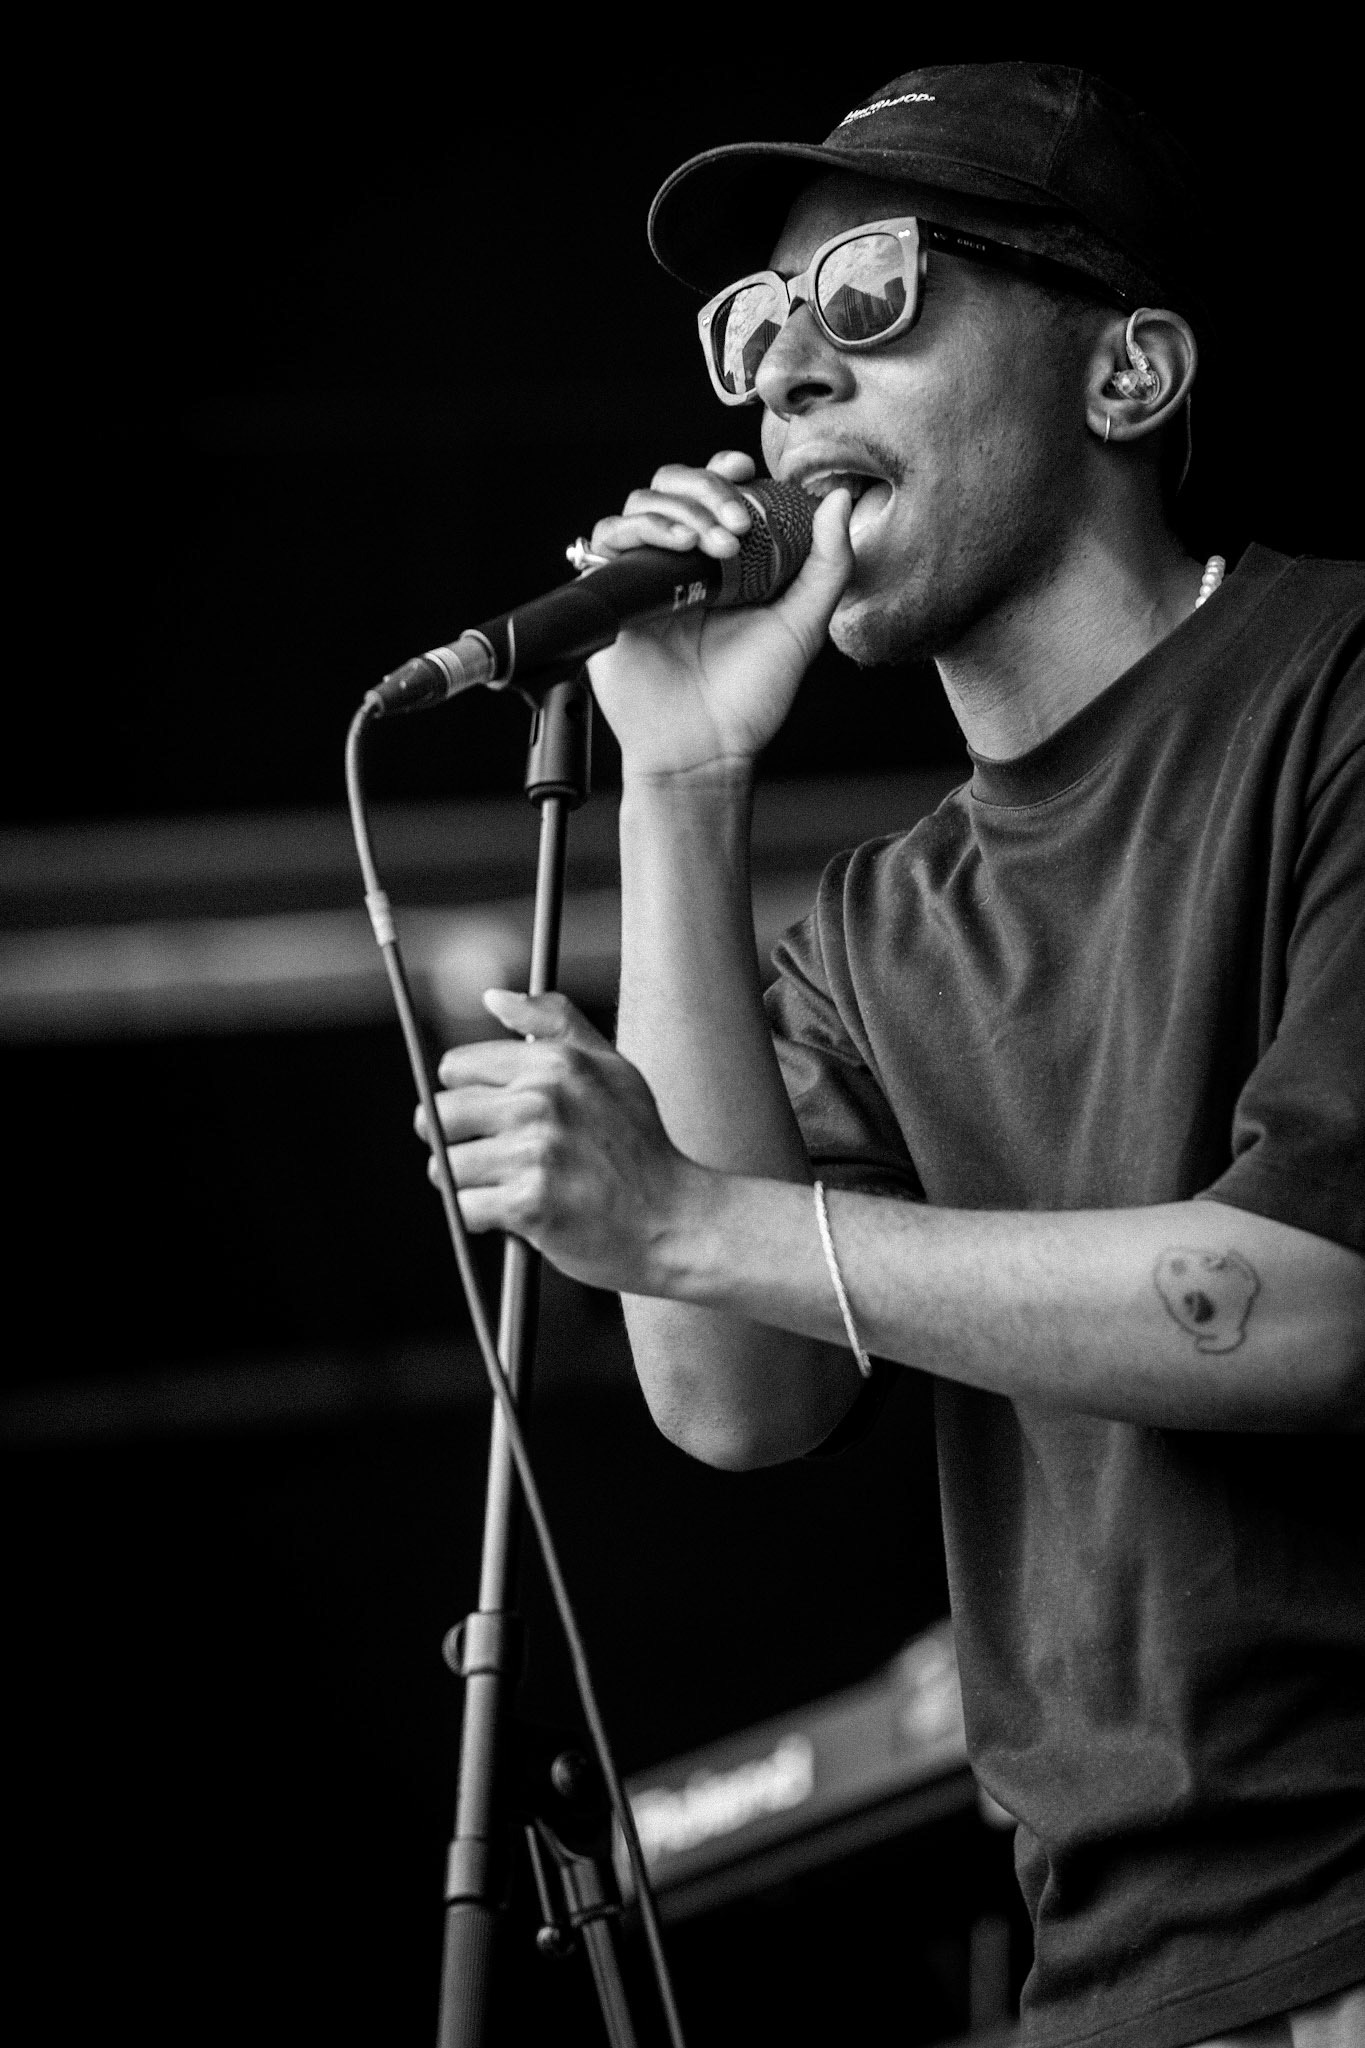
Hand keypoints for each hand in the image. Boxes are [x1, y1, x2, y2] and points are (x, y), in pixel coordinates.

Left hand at [418, 990, 709, 1293]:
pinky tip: (512, 1216)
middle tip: (485, 1156)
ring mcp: (534, 1153)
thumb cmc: (641, 1146)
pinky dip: (479, 1218)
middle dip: (452, 1140)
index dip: (465, 1094)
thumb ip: (554, 1021)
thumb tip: (492, 997)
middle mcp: (541, 1101)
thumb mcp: (612, 1068)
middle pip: (440, 1116)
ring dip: (466, 1183)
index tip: (488, 1116)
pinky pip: (463, 1207)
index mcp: (555, 1063)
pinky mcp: (528, 1204)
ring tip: (504, 1187)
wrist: (676, 1219)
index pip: (456, 1068)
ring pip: (445, 1165)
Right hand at [586, 451, 853, 781]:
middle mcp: (681, 564)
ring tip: (711, 547)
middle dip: (705, 489)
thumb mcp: (803, 625)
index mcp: (723, 562)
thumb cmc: (751, 697)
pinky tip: (675, 549)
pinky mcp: (613, 599)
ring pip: (640, 505)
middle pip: (671, 486)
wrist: (706, 749)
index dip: (722, 471)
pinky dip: (637, 530)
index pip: (712, 491)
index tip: (745, 471)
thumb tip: (840, 499)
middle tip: (735, 527)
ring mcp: (645, 579)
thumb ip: (828, 563)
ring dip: (678, 510)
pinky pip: (605, 542)